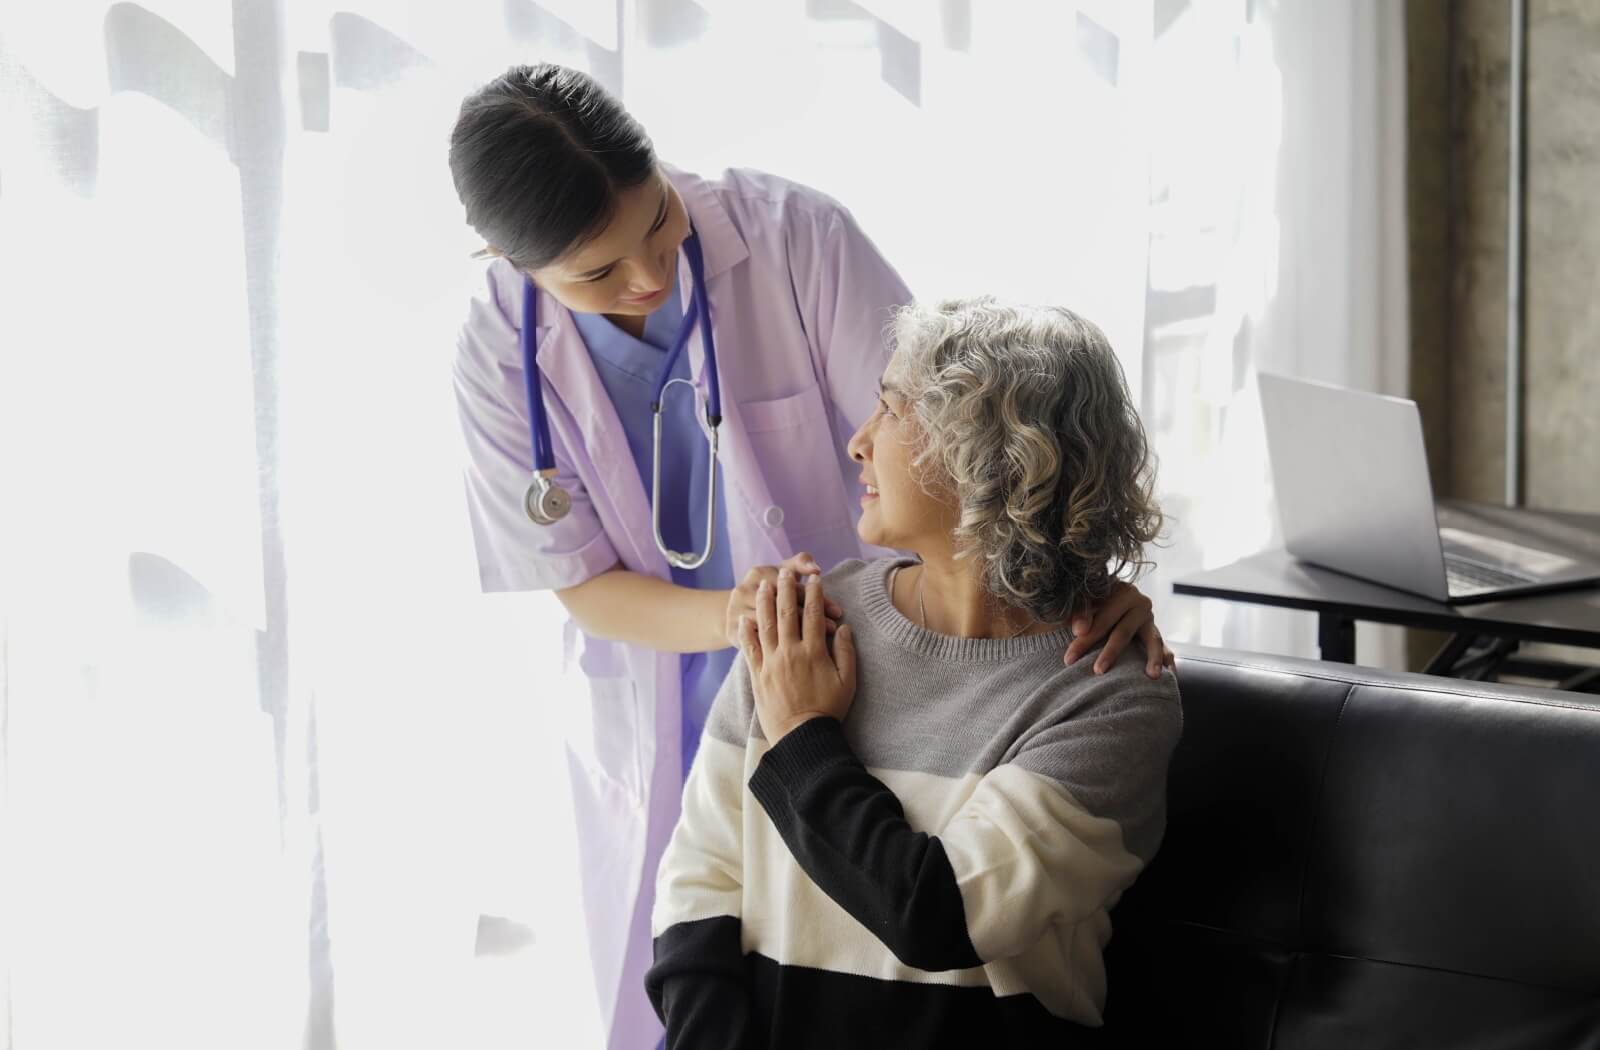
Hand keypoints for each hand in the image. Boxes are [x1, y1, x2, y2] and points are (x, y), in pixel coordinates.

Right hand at [724, 552, 841, 648]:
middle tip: (833, 628)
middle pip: (782, 605)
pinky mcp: (731, 631)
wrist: (738, 607)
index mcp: (759, 573)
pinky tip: (796, 653)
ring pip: (772, 625)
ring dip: (798, 633)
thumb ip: (800, 563)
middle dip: (810, 617)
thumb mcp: (781, 570)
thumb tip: (816, 568)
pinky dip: (777, 647)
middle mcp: (745, 590)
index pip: (792, 586)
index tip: (837, 611)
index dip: (815, 598)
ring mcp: (736, 611)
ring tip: (820, 641)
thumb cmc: (770, 587)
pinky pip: (757, 642)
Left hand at [741, 569, 856, 745]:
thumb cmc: (828, 710)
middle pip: (787, 613)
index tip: (814, 579)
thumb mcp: (847, 682)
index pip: (813, 615)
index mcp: (814, 652)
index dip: (814, 594)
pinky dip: (747, 632)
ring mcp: (771, 663)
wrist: (802, 736)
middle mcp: (790, 653)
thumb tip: (845, 628)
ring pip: (766, 625)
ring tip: (763, 585)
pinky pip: (750, 649)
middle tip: (784, 572)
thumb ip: (846, 652)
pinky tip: (746, 618)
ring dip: (764, 603)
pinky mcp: (758, 675)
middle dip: (786, 589)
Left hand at [1062, 580, 1174, 678]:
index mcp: (1120, 590)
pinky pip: (1166, 648)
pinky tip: (1168, 674)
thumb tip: (1080, 630)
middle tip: (1097, 672)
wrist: (1106, 598)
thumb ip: (1080, 613)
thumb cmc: (1089, 603)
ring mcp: (1150, 619)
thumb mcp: (1083, 603)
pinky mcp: (1157, 633)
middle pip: (1123, 632)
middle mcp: (1139, 602)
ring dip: (1151, 658)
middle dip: (1109, 653)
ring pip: (1151, 640)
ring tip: (1151, 675)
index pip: (1102, 619)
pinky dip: (1167, 661)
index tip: (1069, 659)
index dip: (1085, 639)